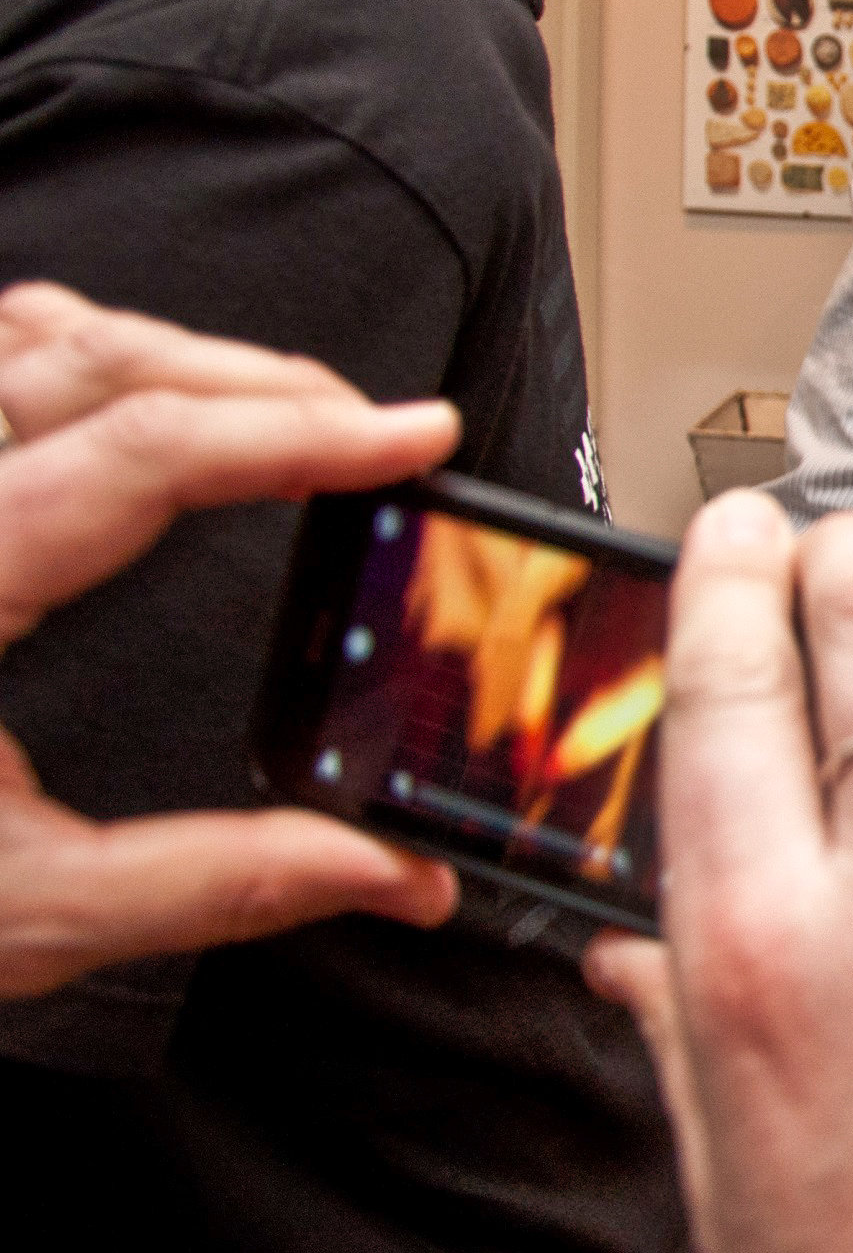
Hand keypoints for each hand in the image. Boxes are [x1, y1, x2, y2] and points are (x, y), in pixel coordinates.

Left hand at [0, 282, 459, 995]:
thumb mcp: (18, 918)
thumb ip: (213, 882)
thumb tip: (388, 873)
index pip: (143, 453)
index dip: (298, 435)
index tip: (414, 437)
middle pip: (99, 360)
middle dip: (262, 381)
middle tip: (378, 430)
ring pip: (29, 335)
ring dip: (171, 353)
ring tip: (281, 409)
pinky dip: (75, 355)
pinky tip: (138, 398)